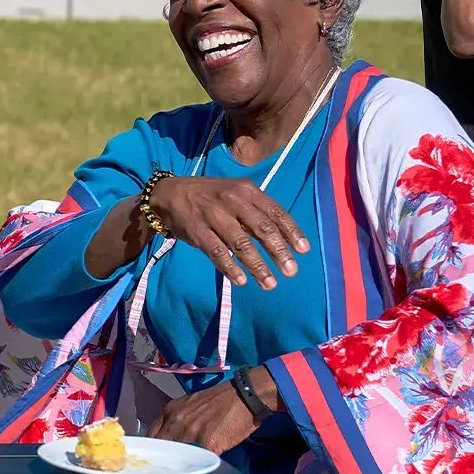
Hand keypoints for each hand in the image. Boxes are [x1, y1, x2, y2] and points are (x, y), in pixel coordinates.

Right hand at [147, 176, 309, 287]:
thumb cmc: (210, 196)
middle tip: (291, 272)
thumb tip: (284, 237)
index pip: (275, 212)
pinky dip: (230, 268)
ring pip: (241, 244)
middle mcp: (233, 201)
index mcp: (247, 190)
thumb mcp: (236, 193)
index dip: (291, 232)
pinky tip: (242, 280)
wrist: (170, 193)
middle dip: (279, 252)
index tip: (304, 251)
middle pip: (262, 229)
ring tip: (269, 283)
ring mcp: (214, 216)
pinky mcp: (197, 231)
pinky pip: (217, 253)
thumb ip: (257, 210)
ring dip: (258, 266)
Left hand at [148, 369, 277, 454]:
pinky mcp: (208, 443)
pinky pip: (200, 460)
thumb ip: (177, 420)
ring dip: (184, 462)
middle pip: (162, 448)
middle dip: (166, 457)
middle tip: (173, 464)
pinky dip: (202, 464)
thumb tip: (170, 438)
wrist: (246, 395)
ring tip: (190, 465)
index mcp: (170, 411)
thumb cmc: (221, 400)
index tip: (159, 455)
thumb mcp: (190, 405)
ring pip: (179, 456)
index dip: (154, 447)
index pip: (151, 435)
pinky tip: (204, 464)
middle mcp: (176, 421)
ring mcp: (191, 433)